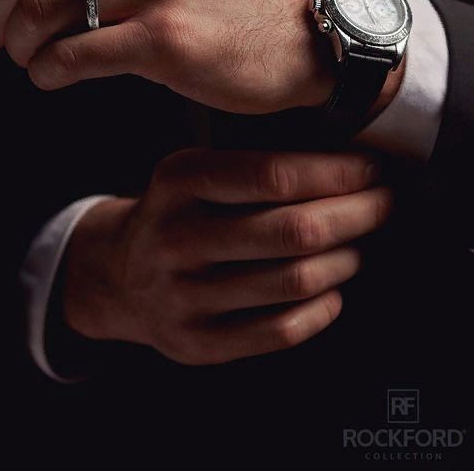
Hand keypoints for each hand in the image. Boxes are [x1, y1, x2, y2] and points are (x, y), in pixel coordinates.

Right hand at [64, 149, 391, 364]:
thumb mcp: (195, 169)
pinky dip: (323, 309)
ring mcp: (183, 296)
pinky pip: (281, 331)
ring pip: (295, 281)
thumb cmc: (177, 213)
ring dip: (346, 260)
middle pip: (294, 231)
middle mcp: (177, 238)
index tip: (371, 170)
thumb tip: (343, 165)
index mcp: (179, 181)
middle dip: (358, 215)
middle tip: (383, 204)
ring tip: (358, 245)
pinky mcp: (196, 342)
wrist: (121, 274)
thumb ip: (254, 163)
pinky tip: (331, 289)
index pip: (274, 175)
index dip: (336, 173)